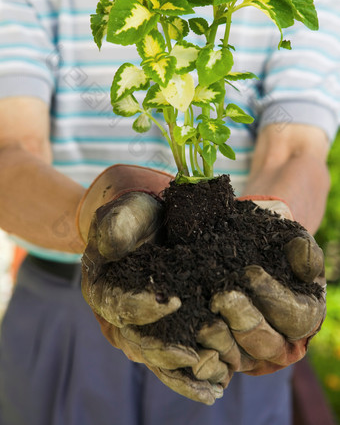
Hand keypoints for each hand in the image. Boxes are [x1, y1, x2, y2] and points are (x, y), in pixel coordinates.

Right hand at [79, 165, 227, 403]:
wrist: (149, 220)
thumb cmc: (134, 216)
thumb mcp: (123, 213)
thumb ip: (115, 226)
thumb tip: (112, 247)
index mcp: (102, 289)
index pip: (120, 306)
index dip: (143, 307)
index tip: (173, 301)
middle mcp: (119, 316)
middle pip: (139, 342)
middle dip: (167, 351)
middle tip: (197, 356)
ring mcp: (142, 327)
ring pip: (158, 359)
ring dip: (184, 374)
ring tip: (214, 383)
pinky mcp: (164, 330)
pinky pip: (174, 358)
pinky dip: (193, 375)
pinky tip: (218, 385)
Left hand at [203, 197, 325, 374]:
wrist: (238, 250)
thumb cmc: (268, 245)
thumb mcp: (288, 240)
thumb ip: (302, 250)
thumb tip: (307, 268)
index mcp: (304, 317)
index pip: (296, 317)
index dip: (274, 297)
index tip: (250, 273)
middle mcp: (281, 344)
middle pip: (266, 344)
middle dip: (244, 320)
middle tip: (221, 297)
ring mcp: (250, 356)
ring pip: (238, 358)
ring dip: (220, 341)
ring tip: (204, 323)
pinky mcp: (222, 359)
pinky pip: (212, 365)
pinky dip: (202, 357)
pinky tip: (191, 343)